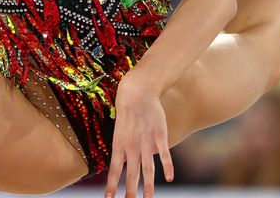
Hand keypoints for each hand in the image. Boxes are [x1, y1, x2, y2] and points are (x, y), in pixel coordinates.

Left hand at [105, 77, 173, 197]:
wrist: (137, 92)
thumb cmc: (126, 109)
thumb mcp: (118, 129)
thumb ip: (121, 146)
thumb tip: (121, 160)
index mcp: (118, 145)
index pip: (113, 170)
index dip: (111, 185)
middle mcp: (131, 146)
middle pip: (131, 174)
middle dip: (130, 192)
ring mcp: (146, 142)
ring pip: (147, 169)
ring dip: (147, 186)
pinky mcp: (159, 136)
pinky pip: (164, 154)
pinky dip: (167, 167)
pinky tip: (169, 178)